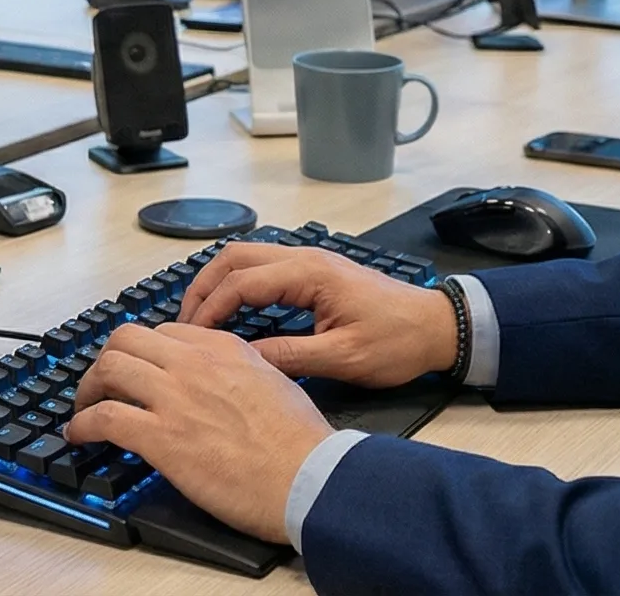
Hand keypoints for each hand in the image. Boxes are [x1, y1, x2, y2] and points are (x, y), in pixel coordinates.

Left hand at [68, 322, 332, 542]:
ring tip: (84, 408)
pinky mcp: (161, 437)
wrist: (309, 477)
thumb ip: (240, 372)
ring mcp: (175, 398)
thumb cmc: (301, 442)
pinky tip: (80, 436)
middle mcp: (195, 364)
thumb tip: (219, 384)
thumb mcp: (274, 382)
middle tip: (102, 383)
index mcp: (225, 349)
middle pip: (127, 338)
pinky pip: (105, 417)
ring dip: (88, 388)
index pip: (166, 331)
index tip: (138, 370)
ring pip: (109, 367)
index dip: (144, 351)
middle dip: (106, 359)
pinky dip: (83, 424)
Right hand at [184, 244, 457, 387]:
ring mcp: (310, 261)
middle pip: (236, 256)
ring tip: (199, 319)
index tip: (189, 338)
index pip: (242, 281)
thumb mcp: (343, 358)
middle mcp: (305, 258)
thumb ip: (290, 356)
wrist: (437, 327)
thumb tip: (240, 361)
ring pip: (248, 257)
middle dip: (204, 287)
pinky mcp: (315, 272)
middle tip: (182, 324)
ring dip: (219, 282)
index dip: (210, 308)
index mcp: (309, 274)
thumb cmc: (396, 343)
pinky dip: (239, 284)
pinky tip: (231, 313)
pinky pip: (264, 268)